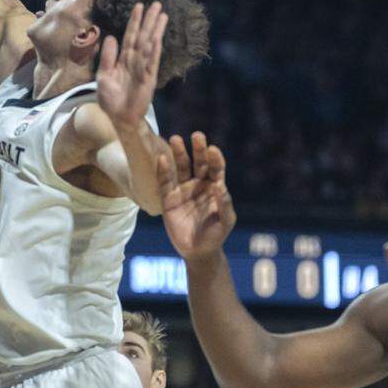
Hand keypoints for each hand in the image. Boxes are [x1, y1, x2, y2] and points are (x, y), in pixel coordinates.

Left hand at [96, 2, 167, 132]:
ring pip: (150, 45)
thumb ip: (107, 57)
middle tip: (157, 4)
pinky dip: (154, 50)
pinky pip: (152, 61)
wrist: (117, 118)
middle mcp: (134, 61)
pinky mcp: (148, 79)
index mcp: (123, 59)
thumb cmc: (109, 99)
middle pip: (143, 36)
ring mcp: (143, 69)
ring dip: (155, 30)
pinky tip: (158, 38)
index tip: (139, 6)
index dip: (134, 21)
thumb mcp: (103, 76)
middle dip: (149, 20)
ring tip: (162, 15)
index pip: (130, 36)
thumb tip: (111, 37)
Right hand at [158, 132, 235, 261]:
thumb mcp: (226, 221)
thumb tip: (219, 186)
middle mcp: (199, 184)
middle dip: (198, 149)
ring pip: (181, 167)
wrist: (198, 252)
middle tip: (197, 135)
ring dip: (179, 153)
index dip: (215, 158)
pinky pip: (165, 182)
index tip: (212, 149)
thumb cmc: (216, 235)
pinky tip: (162, 158)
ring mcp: (183, 190)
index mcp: (215, 187)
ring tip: (176, 139)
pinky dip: (163, 170)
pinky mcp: (168, 198)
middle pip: (199, 162)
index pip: (216, 168)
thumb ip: (224, 204)